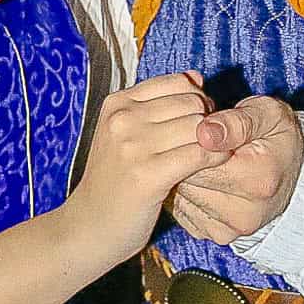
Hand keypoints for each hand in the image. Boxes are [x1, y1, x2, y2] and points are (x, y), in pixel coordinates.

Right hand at [64, 72, 231, 263]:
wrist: (88, 227)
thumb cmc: (113, 181)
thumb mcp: (125, 134)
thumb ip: (159, 103)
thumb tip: (195, 76)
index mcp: (117, 103)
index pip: (178, 82)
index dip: (197, 100)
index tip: (198, 121)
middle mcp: (122, 119)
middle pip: (192, 103)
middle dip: (209, 120)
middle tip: (208, 141)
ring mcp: (133, 146)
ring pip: (199, 127)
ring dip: (215, 141)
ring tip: (213, 154)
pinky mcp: (147, 175)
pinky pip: (199, 154)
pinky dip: (216, 158)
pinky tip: (215, 166)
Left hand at [170, 95, 303, 245]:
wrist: (296, 172)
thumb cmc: (277, 137)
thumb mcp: (267, 114)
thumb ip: (235, 121)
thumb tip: (203, 133)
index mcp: (257, 181)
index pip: (198, 162)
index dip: (193, 140)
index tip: (205, 130)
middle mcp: (245, 213)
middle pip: (187, 182)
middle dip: (189, 159)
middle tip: (207, 146)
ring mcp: (231, 229)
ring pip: (183, 197)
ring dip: (188, 177)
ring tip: (211, 163)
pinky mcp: (218, 235)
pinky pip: (185, 211)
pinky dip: (190, 194)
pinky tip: (209, 181)